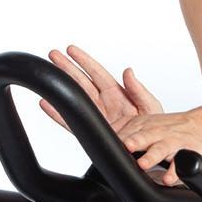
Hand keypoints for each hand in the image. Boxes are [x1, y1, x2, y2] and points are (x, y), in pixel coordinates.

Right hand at [42, 44, 163, 130]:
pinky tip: (47, 104)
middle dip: (67, 68)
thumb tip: (128, 71)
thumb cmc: (155, 128)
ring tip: (47, 74)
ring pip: (75, 97)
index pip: (98, 73)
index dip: (84, 61)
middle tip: (53, 55)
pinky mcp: (92, 132)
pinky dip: (58, 114)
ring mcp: (96, 117)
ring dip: (62, 86)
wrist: (151, 151)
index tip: (71, 49)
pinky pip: (72, 123)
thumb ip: (138, 90)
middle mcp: (104, 103)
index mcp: (118, 94)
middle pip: (82, 81)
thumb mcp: (150, 107)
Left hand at [114, 108, 201, 184]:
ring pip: (161, 149)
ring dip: (152, 156)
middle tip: (126, 146)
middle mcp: (158, 132)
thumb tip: (100, 137)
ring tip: (144, 164)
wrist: (201, 126)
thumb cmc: (168, 128)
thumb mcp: (146, 123)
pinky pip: (182, 164)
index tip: (106, 146)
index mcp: (144, 124)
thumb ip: (124, 129)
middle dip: (135, 140)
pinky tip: (168, 179)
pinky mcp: (189, 152)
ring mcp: (173, 142)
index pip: (128, 131)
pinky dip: (176, 171)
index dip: (118, 139)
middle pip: (144, 135)